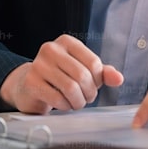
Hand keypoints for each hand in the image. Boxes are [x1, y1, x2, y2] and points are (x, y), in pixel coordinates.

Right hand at [0, 34, 123, 112]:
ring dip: (78, 102)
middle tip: (86, 98)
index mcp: (66, 42)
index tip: (93, 85)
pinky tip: (63, 104)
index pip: (93, 62)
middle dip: (89, 93)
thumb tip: (118, 78)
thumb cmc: (60, 77)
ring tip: (76, 102)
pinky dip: (65, 106)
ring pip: (71, 88)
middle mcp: (51, 49)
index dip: (98, 80)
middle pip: (82, 75)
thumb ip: (103, 73)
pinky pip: (57, 99)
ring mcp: (39, 65)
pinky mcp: (31, 82)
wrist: (28, 86)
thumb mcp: (83, 70)